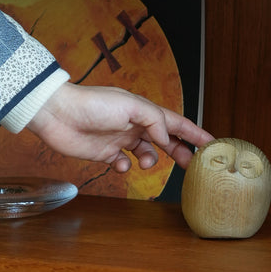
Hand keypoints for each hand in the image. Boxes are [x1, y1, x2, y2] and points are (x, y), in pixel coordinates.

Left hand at [25, 82, 213, 172]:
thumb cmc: (93, 104)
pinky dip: (126, 168)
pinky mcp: (105, 153)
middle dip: (179, 152)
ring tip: (146, 162)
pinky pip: (123, 164)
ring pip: (146, 153)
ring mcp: (120, 139)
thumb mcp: (131, 106)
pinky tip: (122, 165)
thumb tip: (165, 136)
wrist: (58, 114)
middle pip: (164, 141)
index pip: (176, 123)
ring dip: (151, 160)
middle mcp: (134, 125)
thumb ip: (154, 120)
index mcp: (144, 111)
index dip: (195, 133)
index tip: (212, 144)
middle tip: (191, 166)